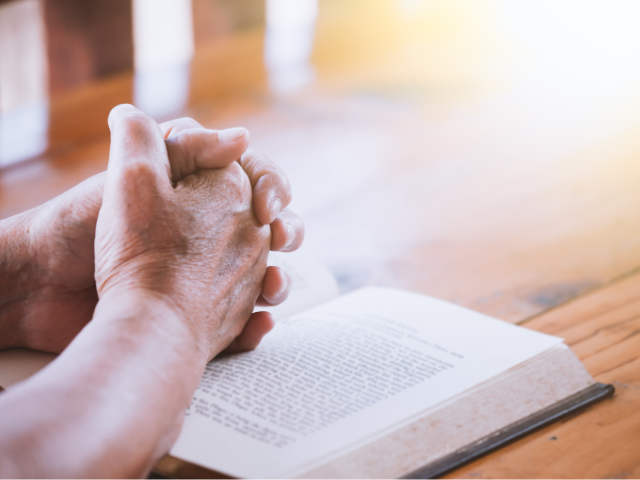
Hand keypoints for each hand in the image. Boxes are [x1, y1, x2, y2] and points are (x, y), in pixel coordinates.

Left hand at [95, 105, 274, 358]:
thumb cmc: (87, 228)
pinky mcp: (200, 314)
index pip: (254, 178)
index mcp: (199, 193)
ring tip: (273, 288)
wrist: (51, 289)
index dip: (271, 185)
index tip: (267, 205)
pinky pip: (243, 318)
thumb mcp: (136, 175)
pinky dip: (257, 323)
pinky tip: (260, 323)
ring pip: (265, 272)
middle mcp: (208, 231)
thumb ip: (185, 144)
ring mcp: (207, 274)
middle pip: (269, 225)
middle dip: (287, 228)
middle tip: (280, 238)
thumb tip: (243, 137)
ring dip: (280, 278)